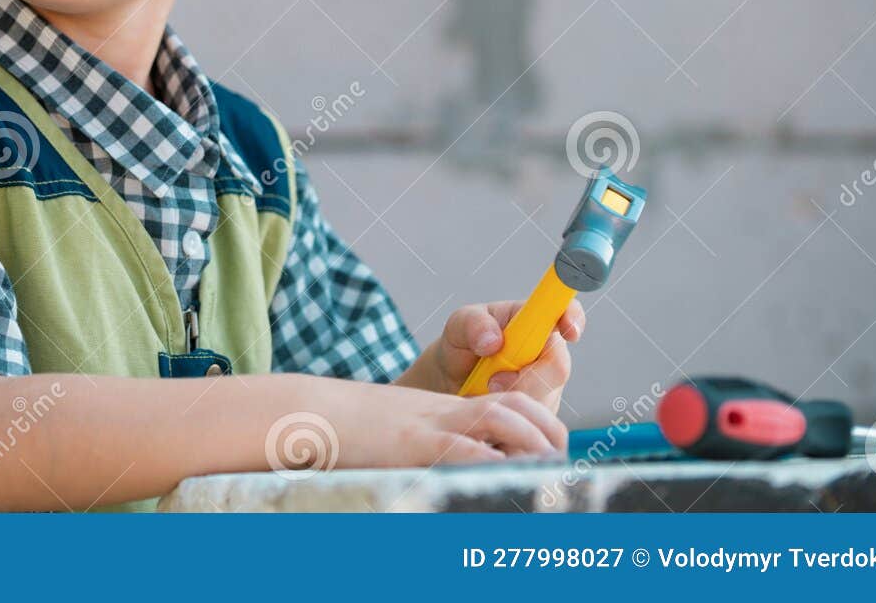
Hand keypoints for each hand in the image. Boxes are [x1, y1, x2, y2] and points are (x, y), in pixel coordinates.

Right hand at [328, 380, 567, 466]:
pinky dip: (490, 460)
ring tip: (549, 468)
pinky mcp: (414, 442)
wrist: (314, 411)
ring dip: (532, 443)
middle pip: (515, 406)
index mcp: (446, 407)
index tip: (554, 448)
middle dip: (548, 432)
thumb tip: (462, 472)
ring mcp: (433, 423)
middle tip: (562, 462)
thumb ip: (434, 443)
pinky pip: (462, 448)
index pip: (508, 401)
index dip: (540, 420)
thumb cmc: (351, 428)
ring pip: (501, 420)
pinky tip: (507, 475)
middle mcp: (447, 410)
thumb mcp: (402, 429)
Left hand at [410, 299, 583, 410]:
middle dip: (527, 379)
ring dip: (513, 401)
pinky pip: (536, 424)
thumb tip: (494, 340)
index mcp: (533, 322)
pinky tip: (493, 412)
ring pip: (546, 400)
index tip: (568, 331)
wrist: (451, 382)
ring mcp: (549, 386)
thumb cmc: (462, 346)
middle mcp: (548, 354)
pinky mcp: (542, 415)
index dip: (573, 319)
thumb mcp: (459, 326)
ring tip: (486, 392)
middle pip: (558, 368)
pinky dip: (511, 421)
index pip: (566, 313)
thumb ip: (473, 324)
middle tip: (494, 382)